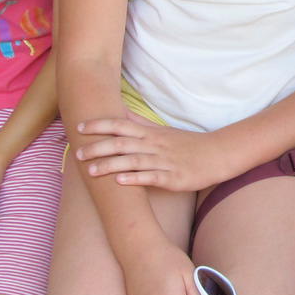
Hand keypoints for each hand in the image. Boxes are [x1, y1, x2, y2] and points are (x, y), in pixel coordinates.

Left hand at [73, 115, 228, 193]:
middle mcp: (154, 145)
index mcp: (150, 133)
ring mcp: (164, 161)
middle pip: (122, 143)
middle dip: (98, 147)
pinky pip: (151, 177)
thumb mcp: (162, 131)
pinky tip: (120, 182)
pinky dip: (135, 178)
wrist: (218, 154)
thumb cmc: (187, 143)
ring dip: (110, 165)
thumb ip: (140, 123)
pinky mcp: (173, 178)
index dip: (100, 125)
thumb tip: (119, 112)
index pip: (121, 124)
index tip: (79, 127)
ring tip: (91, 171)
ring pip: (133, 161)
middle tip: (76, 152)